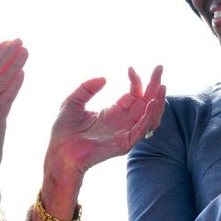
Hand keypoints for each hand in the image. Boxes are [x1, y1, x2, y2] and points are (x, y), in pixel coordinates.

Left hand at [46, 65, 164, 178]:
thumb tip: (104, 78)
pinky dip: (149, 116)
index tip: (130, 68)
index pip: (133, 95)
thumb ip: (87, 88)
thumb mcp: (72, 102)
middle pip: (145, 102)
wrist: (59, 152)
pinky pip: (141, 129)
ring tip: (161, 86)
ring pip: (149, 116)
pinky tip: (151, 102)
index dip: (135, 81)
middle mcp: (122, 122)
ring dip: (157, 101)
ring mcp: (124, 133)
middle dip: (154, 85)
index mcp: (112, 113)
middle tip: (159, 68)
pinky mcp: (124, 144)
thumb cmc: (64, 132)